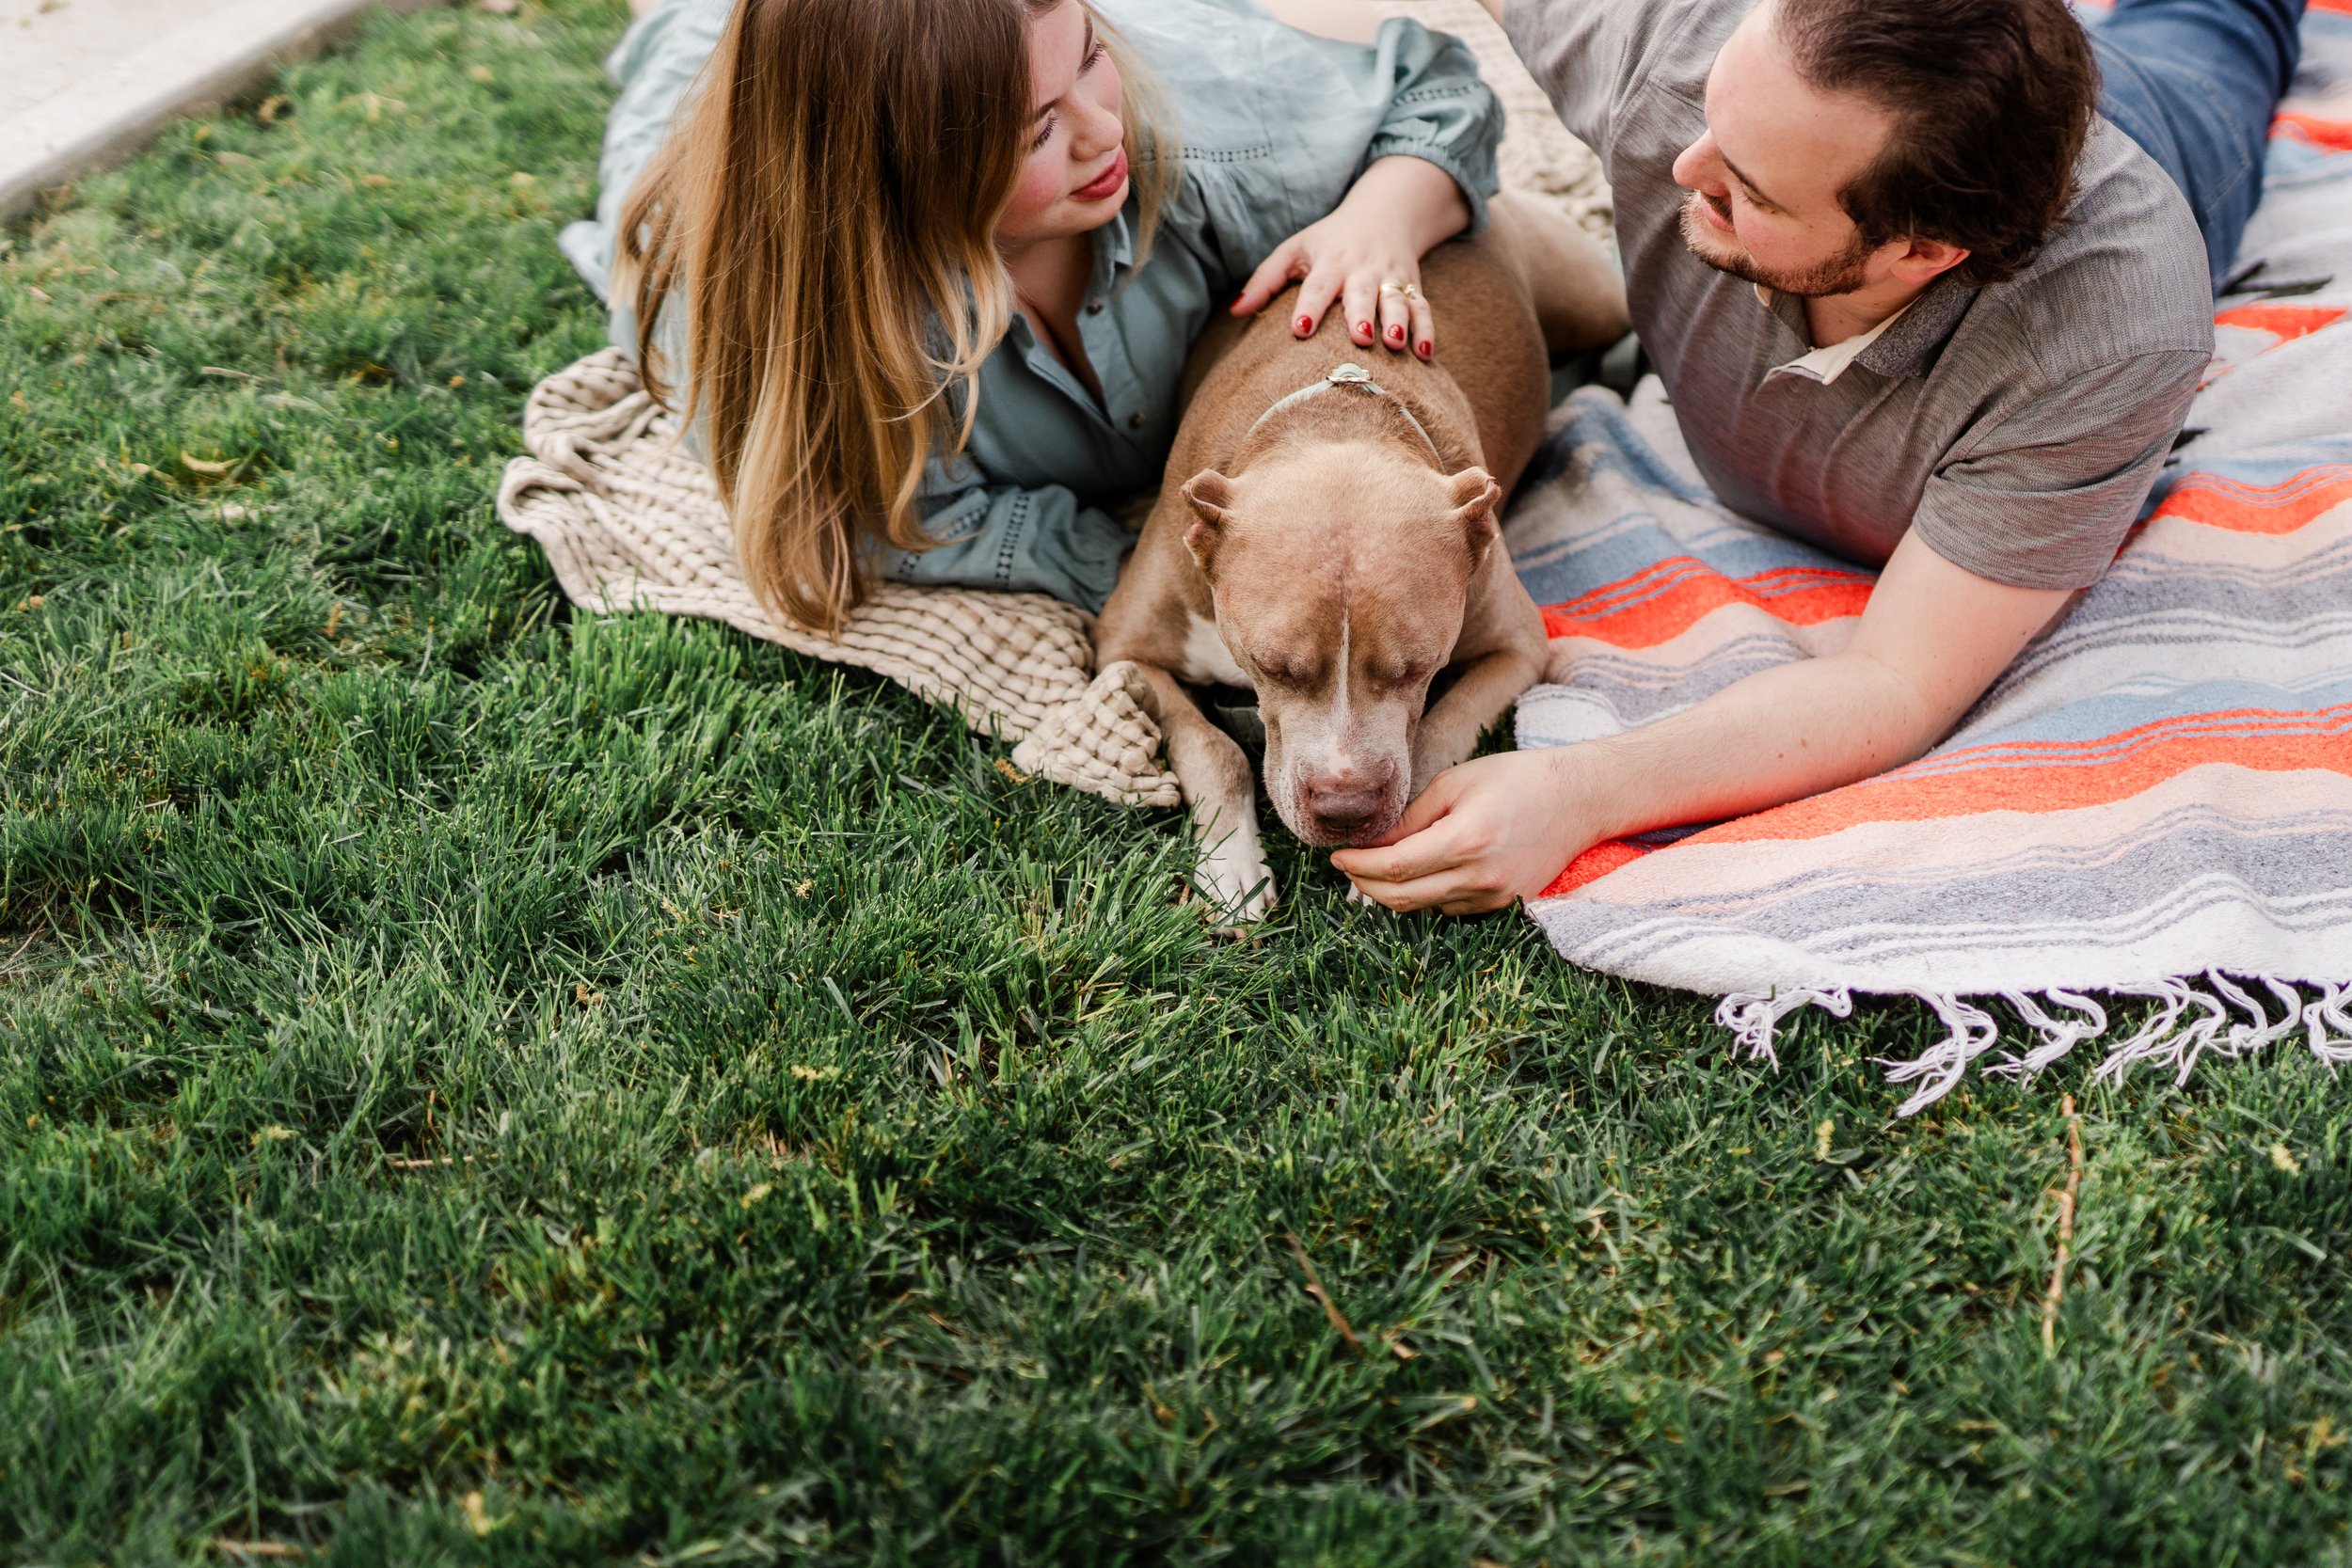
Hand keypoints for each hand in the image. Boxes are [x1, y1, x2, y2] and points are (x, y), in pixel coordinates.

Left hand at [1232, 211, 1432, 358]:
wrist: (1387, 212)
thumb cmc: (1330, 239)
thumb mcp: (1295, 250)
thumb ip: (1265, 281)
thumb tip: (1235, 312)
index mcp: (1330, 262)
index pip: (1317, 285)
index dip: (1310, 306)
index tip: (1300, 329)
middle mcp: (1362, 269)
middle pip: (1362, 292)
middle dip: (1361, 314)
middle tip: (1360, 337)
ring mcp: (1391, 277)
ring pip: (1397, 300)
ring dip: (1398, 322)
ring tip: (1394, 344)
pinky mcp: (1414, 285)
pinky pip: (1423, 308)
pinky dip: (1427, 329)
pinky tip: (1424, 354)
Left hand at [1330, 748, 1602, 914]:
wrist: (1579, 799)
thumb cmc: (1517, 779)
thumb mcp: (1456, 784)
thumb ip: (1411, 818)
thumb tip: (1371, 842)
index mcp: (1466, 839)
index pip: (1395, 866)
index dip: (1359, 865)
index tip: (1337, 856)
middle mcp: (1480, 876)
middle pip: (1402, 897)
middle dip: (1366, 883)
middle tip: (1348, 866)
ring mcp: (1495, 896)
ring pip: (1424, 907)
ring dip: (1394, 891)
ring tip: (1377, 867)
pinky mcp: (1504, 905)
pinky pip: (1450, 908)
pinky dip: (1427, 894)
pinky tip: (1422, 871)